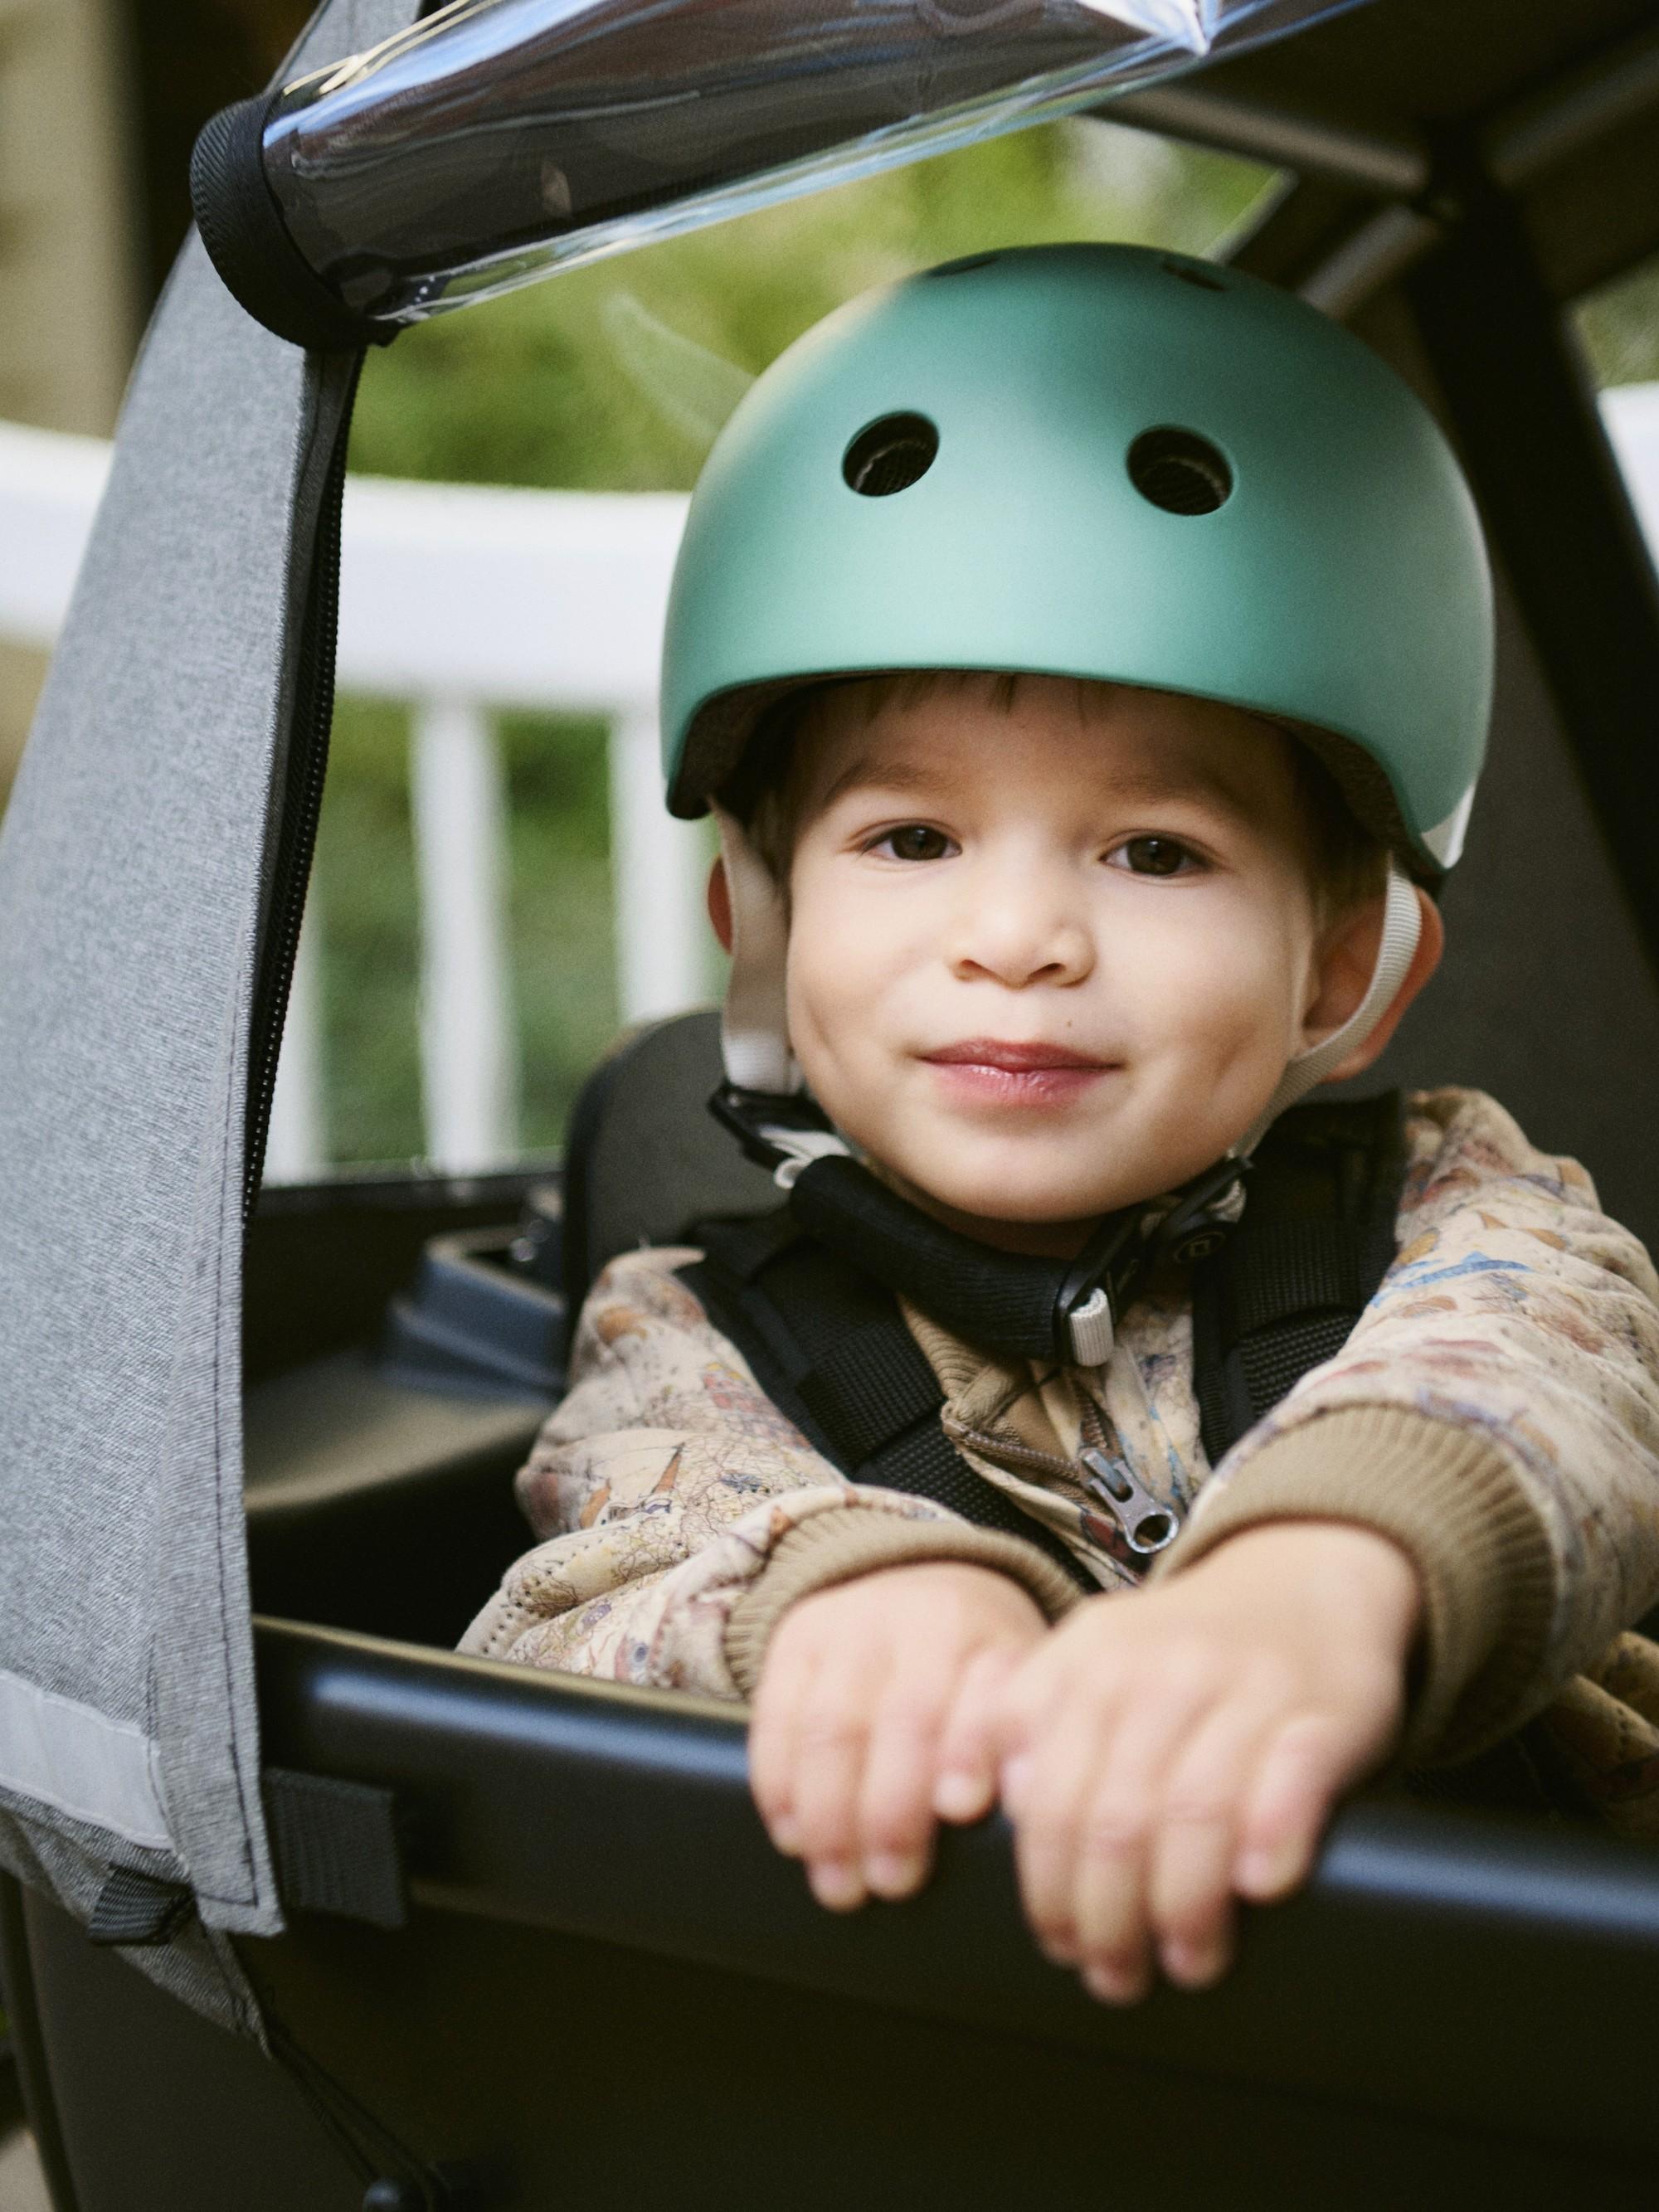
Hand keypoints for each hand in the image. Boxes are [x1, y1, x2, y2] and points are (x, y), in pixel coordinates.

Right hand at [750, 1560, 1046, 1910]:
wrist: (921, 1590)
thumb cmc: (979, 1673)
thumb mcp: (1019, 1693)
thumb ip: (1019, 1747)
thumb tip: (1019, 1814)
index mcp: (988, 1637)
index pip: (981, 1692)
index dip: (969, 1750)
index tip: (962, 1810)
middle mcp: (919, 1620)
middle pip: (901, 1717)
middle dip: (892, 1811)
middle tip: (892, 1883)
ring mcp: (850, 1625)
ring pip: (831, 1724)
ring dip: (829, 1815)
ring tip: (839, 1882)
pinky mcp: (795, 1638)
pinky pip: (777, 1716)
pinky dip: (780, 1785)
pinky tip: (793, 1837)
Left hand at [984, 1521, 1418, 2001]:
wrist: (1304, 1578)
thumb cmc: (1186, 1647)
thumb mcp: (1094, 1655)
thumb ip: (1031, 1718)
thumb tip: (993, 1806)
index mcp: (1090, 1661)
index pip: (1046, 1796)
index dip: (1043, 1886)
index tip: (1055, 1940)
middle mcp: (1159, 1670)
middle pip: (1113, 1820)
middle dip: (1106, 1919)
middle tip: (1114, 1974)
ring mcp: (1242, 1690)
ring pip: (1192, 1813)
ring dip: (1183, 1908)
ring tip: (1184, 1962)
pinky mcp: (1320, 1714)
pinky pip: (1288, 1783)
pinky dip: (1270, 1839)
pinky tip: (1258, 1888)